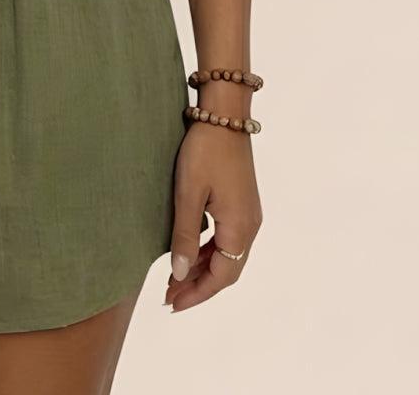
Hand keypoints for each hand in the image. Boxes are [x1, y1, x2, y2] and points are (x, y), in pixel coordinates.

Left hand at [164, 117, 262, 312]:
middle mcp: (250, 225)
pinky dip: (209, 250)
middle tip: (168, 295)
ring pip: (227, 254)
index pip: (221, 277)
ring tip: (175, 277)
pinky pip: (227, 238)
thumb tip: (179, 274)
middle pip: (227, 270)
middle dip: (198, 285)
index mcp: (240, 228)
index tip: (172, 303)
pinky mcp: (242, 202)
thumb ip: (184, 236)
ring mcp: (248, 213)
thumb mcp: (188, 194)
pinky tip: (190, 249)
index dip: (197, 293)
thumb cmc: (205, 151)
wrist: (224, 115)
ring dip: (203, 268)